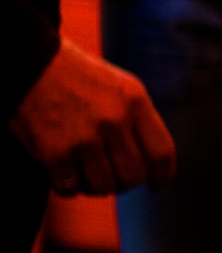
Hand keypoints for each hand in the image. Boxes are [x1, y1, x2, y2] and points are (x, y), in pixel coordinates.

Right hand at [11, 42, 173, 196]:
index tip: (157, 186)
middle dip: (124, 184)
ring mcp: (84, 137)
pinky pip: (70, 189)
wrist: (27, 63)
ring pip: (104, 186)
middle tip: (112, 179)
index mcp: (135, 101)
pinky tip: (63, 174)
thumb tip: (150, 162)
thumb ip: (137, 119)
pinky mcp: (54, 152)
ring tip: (85, 174)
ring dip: (95, 187)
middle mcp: (114, 120)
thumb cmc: (75, 77)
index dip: (162, 176)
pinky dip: (67, 187)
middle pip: (134, 175)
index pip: (161, 152)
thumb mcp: (120, 86)